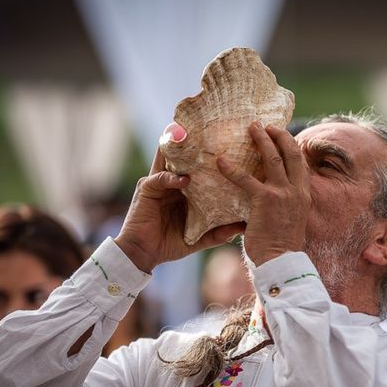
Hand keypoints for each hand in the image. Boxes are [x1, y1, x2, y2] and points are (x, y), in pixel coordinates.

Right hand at [115, 123, 244, 272]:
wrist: (143, 254)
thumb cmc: (168, 244)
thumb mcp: (199, 237)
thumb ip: (219, 232)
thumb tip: (243, 227)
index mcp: (183, 190)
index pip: (196, 167)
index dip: (208, 157)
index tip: (227, 145)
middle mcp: (171, 182)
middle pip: (182, 158)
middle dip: (194, 144)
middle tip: (211, 132)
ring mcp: (158, 183)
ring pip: (169, 160)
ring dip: (180, 150)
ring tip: (194, 139)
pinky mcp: (147, 190)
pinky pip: (161, 179)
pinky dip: (173, 178)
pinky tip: (185, 179)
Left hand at [217, 122, 310, 265]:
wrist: (282, 263)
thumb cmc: (281, 248)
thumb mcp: (290, 222)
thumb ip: (283, 206)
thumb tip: (271, 201)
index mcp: (304, 196)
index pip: (300, 164)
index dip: (292, 146)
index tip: (282, 136)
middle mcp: (297, 191)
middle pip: (291, 153)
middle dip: (279, 135)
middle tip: (267, 126)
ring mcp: (282, 194)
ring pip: (272, 157)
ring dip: (261, 140)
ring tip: (251, 128)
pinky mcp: (264, 201)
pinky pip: (245, 179)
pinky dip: (231, 169)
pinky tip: (220, 162)